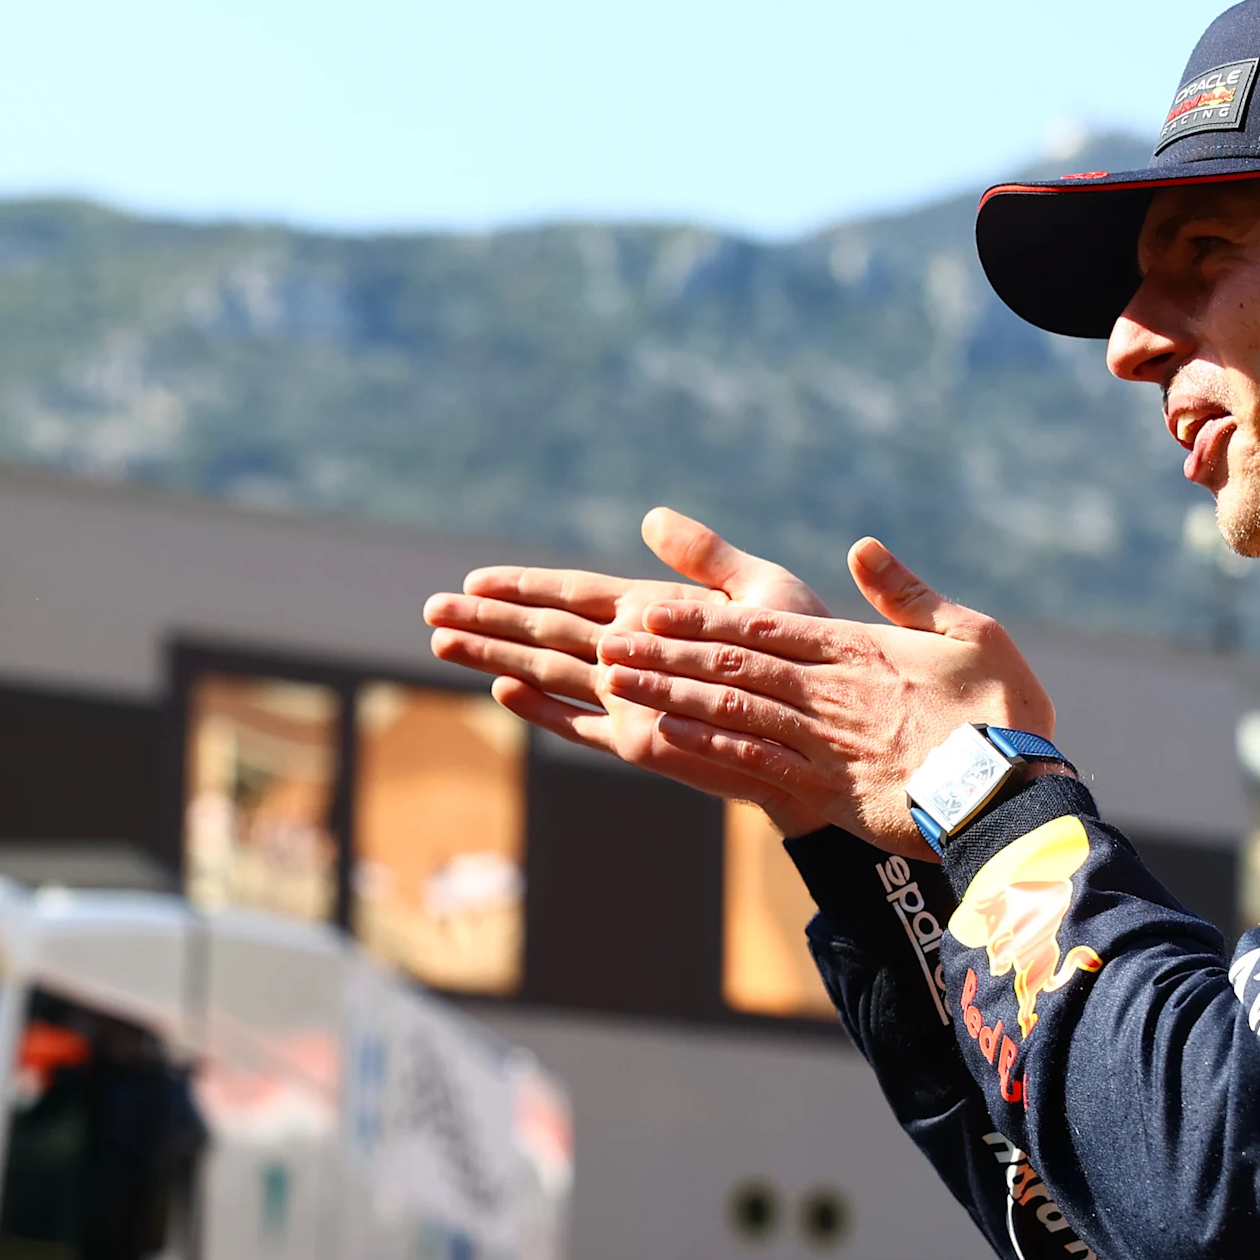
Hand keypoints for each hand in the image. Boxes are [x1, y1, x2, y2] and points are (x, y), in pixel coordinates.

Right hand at [424, 509, 833, 833]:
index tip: (475, 577)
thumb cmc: (804, 656)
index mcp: (655, 613)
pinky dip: (544, 709)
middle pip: (545, 632)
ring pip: (549, 674)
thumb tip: (650, 517)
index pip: (574, 594)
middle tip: (428, 608)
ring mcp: (633, 700)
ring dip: (496, 657)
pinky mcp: (644, 742)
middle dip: (487, 621)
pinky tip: (503, 689)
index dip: (524, 585)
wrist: (831, 728)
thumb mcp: (758, 590)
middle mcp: (634, 656)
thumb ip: (702, 558)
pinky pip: (582, 725)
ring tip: (442, 641)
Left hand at [591, 537, 1055, 857]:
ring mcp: (821, 741)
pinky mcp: (825, 790)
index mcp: (857, 649)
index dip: (702, 617)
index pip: (763, 625)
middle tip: (605, 639)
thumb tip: (863, 549)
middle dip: (664, 650)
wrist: (1012, 792)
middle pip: (732, 662)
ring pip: (729, 707)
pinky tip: (659, 738)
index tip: (651, 608)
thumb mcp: (969, 632)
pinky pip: (752, 763)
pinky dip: (702, 747)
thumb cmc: (1001, 710)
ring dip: (667, 691)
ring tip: (612, 679)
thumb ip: (910, 593)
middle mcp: (828, 690)